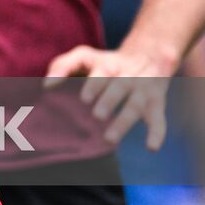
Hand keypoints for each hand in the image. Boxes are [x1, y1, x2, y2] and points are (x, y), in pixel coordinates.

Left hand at [43, 44, 177, 149]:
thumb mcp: (84, 56)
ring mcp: (143, 91)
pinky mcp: (156, 104)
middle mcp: (127, 77)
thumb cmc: (106, 61)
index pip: (102, 72)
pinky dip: (157, 133)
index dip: (95, 85)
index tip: (85, 98)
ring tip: (109, 138)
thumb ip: (62, 66)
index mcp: (108, 65)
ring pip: (135, 106)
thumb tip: (46, 86)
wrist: (149, 55)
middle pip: (119, 88)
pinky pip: (159, 119)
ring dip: (124, 121)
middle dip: (109, 101)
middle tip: (97, 115)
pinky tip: (152, 148)